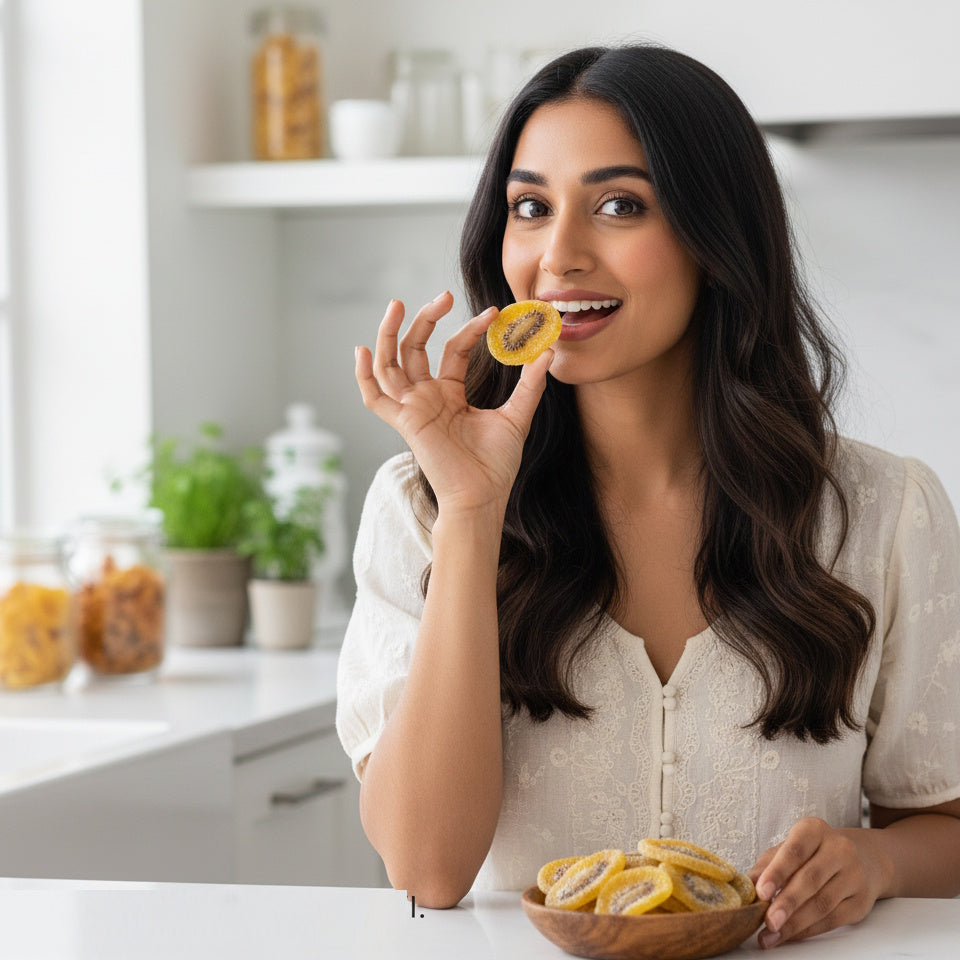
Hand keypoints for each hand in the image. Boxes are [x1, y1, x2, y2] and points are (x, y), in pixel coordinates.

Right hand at [355, 292, 553, 517]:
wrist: (483, 496)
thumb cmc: (496, 465)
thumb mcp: (516, 417)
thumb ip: (529, 384)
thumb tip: (548, 351)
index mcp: (451, 394)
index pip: (452, 350)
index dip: (470, 330)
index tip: (494, 314)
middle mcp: (428, 398)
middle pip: (415, 348)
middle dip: (425, 319)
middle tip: (443, 296)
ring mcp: (413, 409)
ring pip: (391, 364)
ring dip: (389, 334)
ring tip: (398, 304)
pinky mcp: (405, 423)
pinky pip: (375, 399)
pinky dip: (364, 376)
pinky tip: (362, 351)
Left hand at [748, 817, 889, 948]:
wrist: (861, 859)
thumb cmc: (812, 853)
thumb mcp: (787, 849)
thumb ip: (766, 865)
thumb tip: (746, 886)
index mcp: (814, 830)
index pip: (794, 851)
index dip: (777, 873)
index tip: (760, 892)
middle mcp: (839, 849)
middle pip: (810, 879)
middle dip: (786, 903)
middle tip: (768, 921)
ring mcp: (854, 875)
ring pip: (823, 903)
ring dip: (795, 923)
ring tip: (773, 935)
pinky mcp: (861, 901)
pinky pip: (833, 920)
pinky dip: (809, 930)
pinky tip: (792, 935)